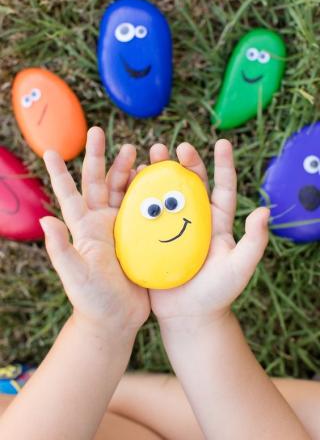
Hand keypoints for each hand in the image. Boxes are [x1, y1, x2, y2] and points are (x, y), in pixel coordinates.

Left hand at [41, 127, 149, 337]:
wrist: (117, 318)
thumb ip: (62, 250)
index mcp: (84, 229)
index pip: (69, 195)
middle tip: (99, 131)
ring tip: (134, 148)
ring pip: (121, 190)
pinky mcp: (138, 235)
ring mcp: (120, 227)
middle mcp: (100, 223)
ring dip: (125, 168)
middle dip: (97, 157)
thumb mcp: (77, 276)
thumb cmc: (93, 300)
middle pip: (97, 182)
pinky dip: (146, 189)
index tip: (51, 151)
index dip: (60, 173)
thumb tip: (44, 220)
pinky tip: (154, 177)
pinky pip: (142, 206)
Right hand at [146, 140, 268, 329]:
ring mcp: (171, 226)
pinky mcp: (152, 237)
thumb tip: (264, 211)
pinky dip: (137, 195)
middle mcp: (194, 219)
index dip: (223, 164)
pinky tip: (129, 182)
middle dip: (184, 162)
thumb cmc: (218, 293)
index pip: (222, 187)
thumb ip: (254, 242)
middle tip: (174, 148)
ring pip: (164, 192)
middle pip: (190, 183)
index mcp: (216, 221)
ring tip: (148, 156)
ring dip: (157, 172)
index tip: (221, 143)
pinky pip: (144, 211)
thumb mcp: (240, 268)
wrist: (189, 316)